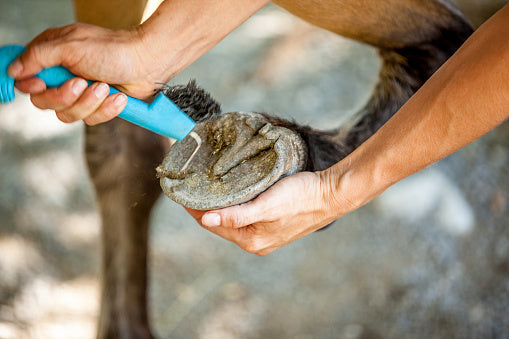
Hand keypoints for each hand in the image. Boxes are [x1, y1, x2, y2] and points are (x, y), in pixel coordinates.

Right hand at [8, 23, 170, 124]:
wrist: (147, 63)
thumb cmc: (113, 49)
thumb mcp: (70, 46)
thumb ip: (39, 57)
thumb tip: (14, 70)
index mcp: (52, 56)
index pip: (25, 79)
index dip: (32, 86)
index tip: (42, 84)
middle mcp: (63, 76)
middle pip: (44, 102)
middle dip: (64, 96)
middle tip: (81, 83)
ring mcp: (80, 93)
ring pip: (67, 115)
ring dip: (89, 103)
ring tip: (104, 87)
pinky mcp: (97, 106)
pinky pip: (90, 120)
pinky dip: (105, 109)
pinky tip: (117, 97)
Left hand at [185, 171, 343, 255]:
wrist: (331, 194)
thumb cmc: (301, 197)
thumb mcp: (267, 206)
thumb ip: (236, 216)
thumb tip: (206, 221)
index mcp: (251, 240)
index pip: (211, 224)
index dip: (193, 208)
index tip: (180, 189)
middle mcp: (255, 241)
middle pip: (219, 223)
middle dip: (203, 206)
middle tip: (190, 184)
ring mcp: (264, 233)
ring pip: (231, 218)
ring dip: (218, 204)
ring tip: (204, 186)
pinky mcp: (271, 223)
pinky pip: (243, 215)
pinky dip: (232, 204)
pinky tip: (229, 192)